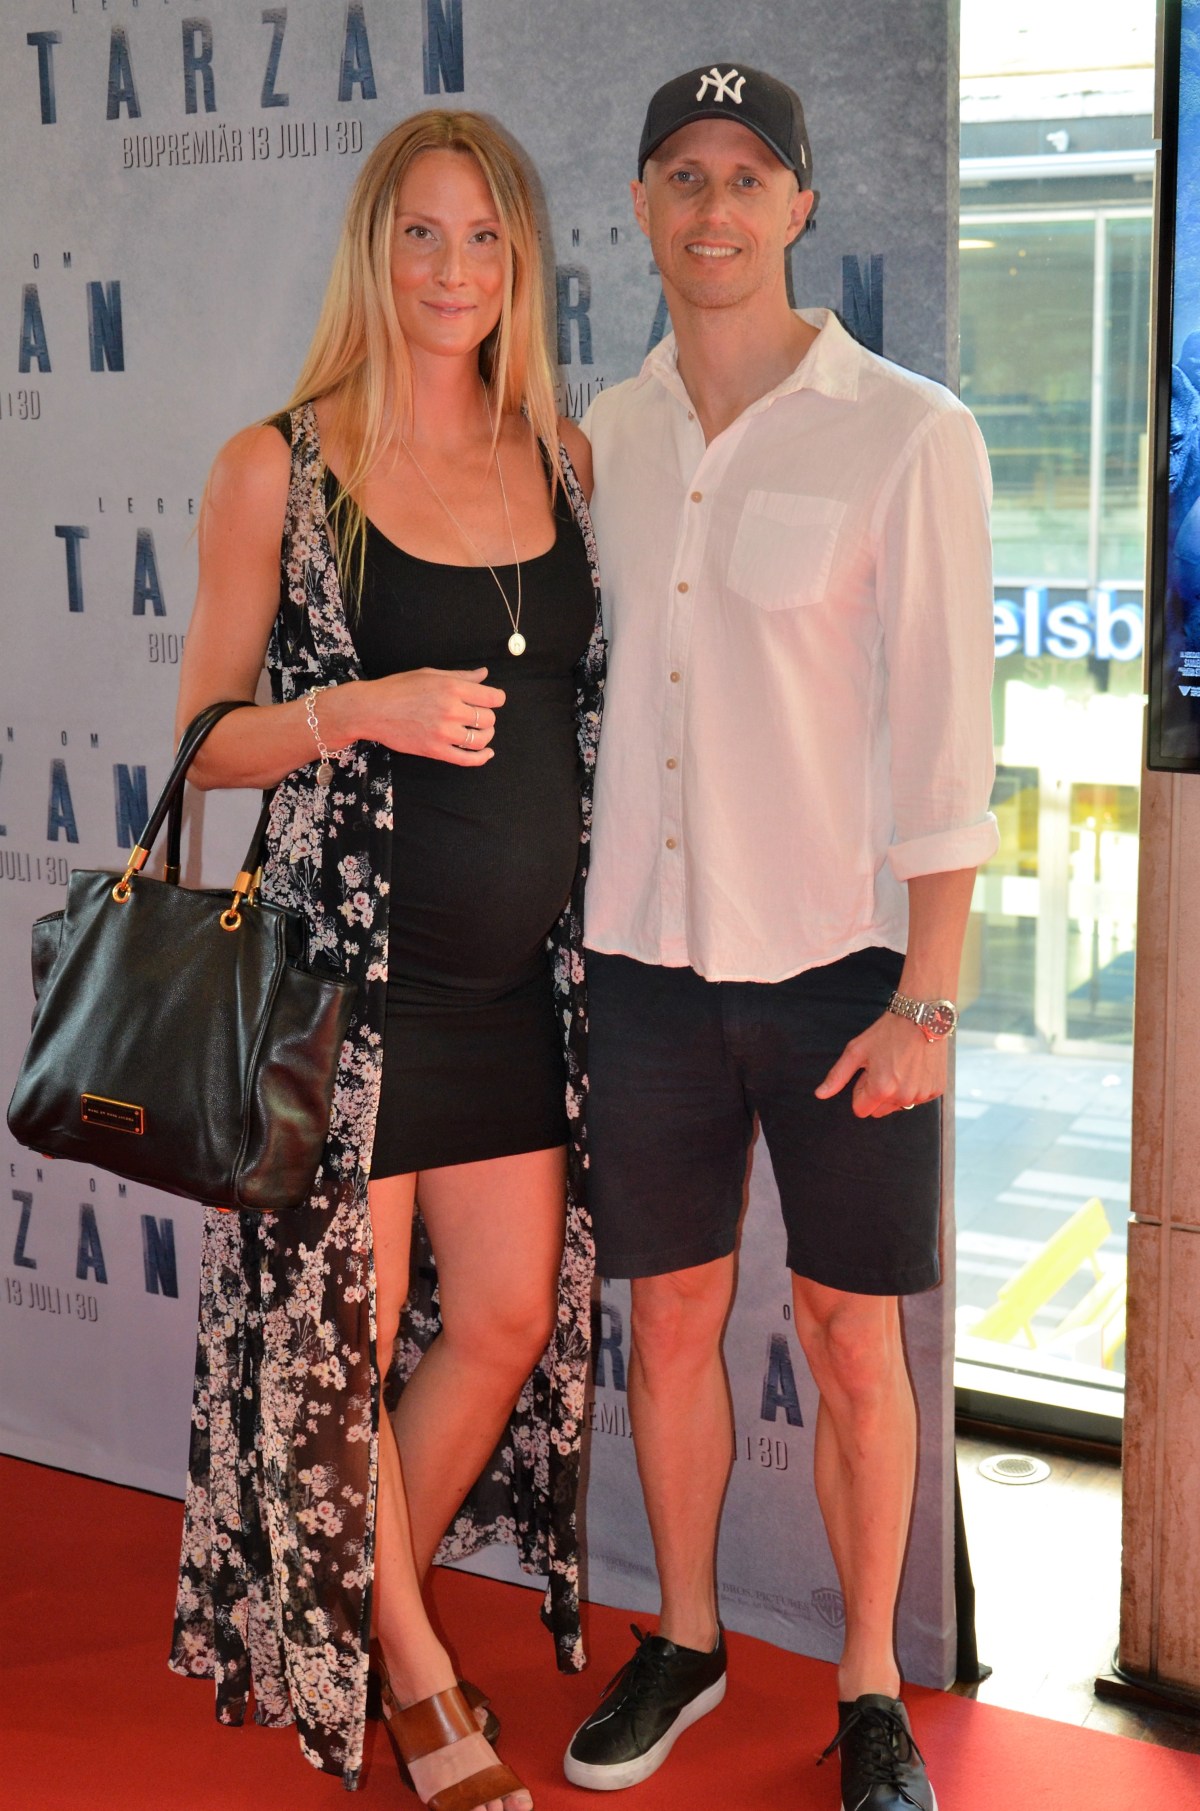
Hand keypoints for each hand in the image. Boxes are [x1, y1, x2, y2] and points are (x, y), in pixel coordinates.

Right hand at [362, 666, 504, 766]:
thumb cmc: (399, 688)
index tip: (493, 701)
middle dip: (488, 717)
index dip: (497, 699)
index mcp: (452, 688)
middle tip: (477, 716)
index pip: (492, 698)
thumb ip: (461, 676)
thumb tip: (484, 674)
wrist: (373, 709)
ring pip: (481, 739)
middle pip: (488, 719)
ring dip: (485, 736)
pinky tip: (486, 753)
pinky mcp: (436, 751)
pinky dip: (481, 758)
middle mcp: (451, 710)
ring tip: (479, 732)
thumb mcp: (431, 674)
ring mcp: (444, 733)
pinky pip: (467, 759)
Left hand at [814, 1011, 946, 1118]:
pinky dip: (915, 1086)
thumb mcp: (856, 1050)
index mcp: (881, 1089)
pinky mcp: (936, 1090)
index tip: (868, 1073)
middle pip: (880, 1111)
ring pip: (899, 1105)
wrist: (922, 1017)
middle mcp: (903, 1096)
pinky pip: (918, 1098)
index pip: (861, 1110)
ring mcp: (922, 1095)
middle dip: (877, 1095)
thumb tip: (820, 1094)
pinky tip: (915, 1066)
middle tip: (883, 1067)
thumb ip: (837, 1076)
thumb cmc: (886, 1032)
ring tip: (901, 1064)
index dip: (861, 1092)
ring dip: (897, 1091)